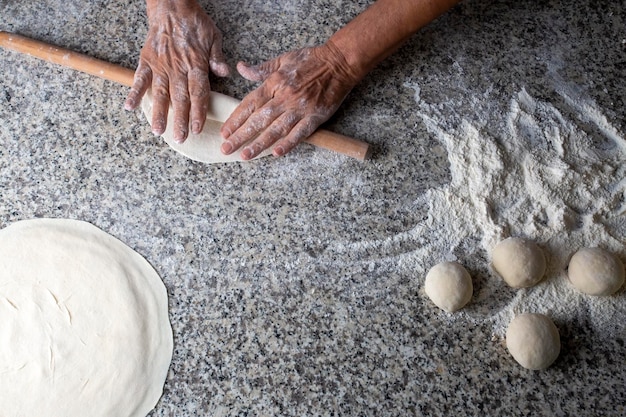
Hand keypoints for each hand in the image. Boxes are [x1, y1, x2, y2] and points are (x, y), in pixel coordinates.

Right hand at [124, 0, 228, 142]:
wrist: (171, 6)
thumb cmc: (194, 23)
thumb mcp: (214, 37)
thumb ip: (217, 57)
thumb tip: (224, 72)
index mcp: (195, 64)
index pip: (198, 93)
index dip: (198, 112)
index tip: (197, 128)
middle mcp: (177, 68)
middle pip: (179, 98)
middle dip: (180, 120)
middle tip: (179, 139)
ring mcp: (160, 65)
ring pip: (160, 93)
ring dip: (159, 113)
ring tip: (158, 131)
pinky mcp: (147, 60)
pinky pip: (139, 78)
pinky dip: (134, 92)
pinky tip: (129, 108)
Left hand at [220, 42, 358, 159]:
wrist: (339, 62)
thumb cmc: (311, 59)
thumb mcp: (283, 59)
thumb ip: (261, 69)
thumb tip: (241, 68)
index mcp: (275, 83)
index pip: (250, 104)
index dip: (236, 119)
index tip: (225, 131)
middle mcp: (285, 97)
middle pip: (259, 120)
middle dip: (241, 136)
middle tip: (227, 149)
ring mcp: (300, 109)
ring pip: (276, 129)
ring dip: (260, 144)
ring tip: (246, 156)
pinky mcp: (315, 117)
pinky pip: (299, 133)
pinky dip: (288, 143)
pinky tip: (275, 153)